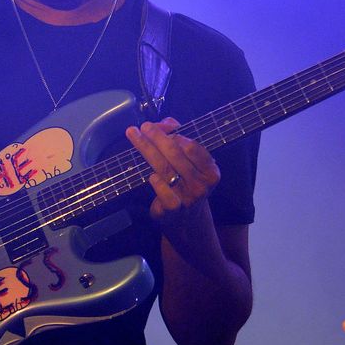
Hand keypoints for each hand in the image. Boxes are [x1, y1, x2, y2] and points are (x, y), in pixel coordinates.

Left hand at [125, 118, 220, 234]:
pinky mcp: (173, 209)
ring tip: (135, 136)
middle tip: (143, 127)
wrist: (187, 221)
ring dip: (147, 149)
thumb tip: (167, 123)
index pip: (192, 147)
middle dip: (157, 137)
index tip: (158, 127)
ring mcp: (188, 198)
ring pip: (165, 169)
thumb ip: (180, 139)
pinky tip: (151, 175)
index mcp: (210, 171)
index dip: (174, 134)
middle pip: (175, 155)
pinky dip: (156, 182)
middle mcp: (201, 184)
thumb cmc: (186, 184)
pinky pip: (163, 191)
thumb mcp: (190, 163)